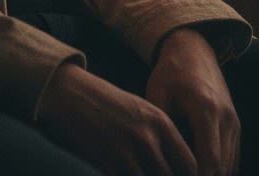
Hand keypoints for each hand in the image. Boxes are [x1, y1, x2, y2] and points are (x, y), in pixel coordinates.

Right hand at [39, 62, 196, 175]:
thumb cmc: (102, 104)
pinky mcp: (111, 160)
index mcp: (161, 123)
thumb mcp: (138, 113)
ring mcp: (130, 148)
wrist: (66, 91)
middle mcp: (150, 136)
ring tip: (135, 171)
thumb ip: (158, 139)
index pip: (191, 165)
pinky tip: (119, 173)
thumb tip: (172, 167)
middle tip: (152, 172)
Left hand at [145, 28, 239, 175]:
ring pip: (229, 166)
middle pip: (222, 168)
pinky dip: (218, 169)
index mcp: (206, 109)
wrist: (193, 50)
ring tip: (184, 172)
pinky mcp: (235, 126)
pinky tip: (197, 168)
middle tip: (177, 175)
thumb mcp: (157, 95)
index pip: (209, 159)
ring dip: (211, 175)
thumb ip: (162, 129)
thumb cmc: (170, 73)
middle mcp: (226, 118)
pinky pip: (231, 158)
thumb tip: (158, 158)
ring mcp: (234, 123)